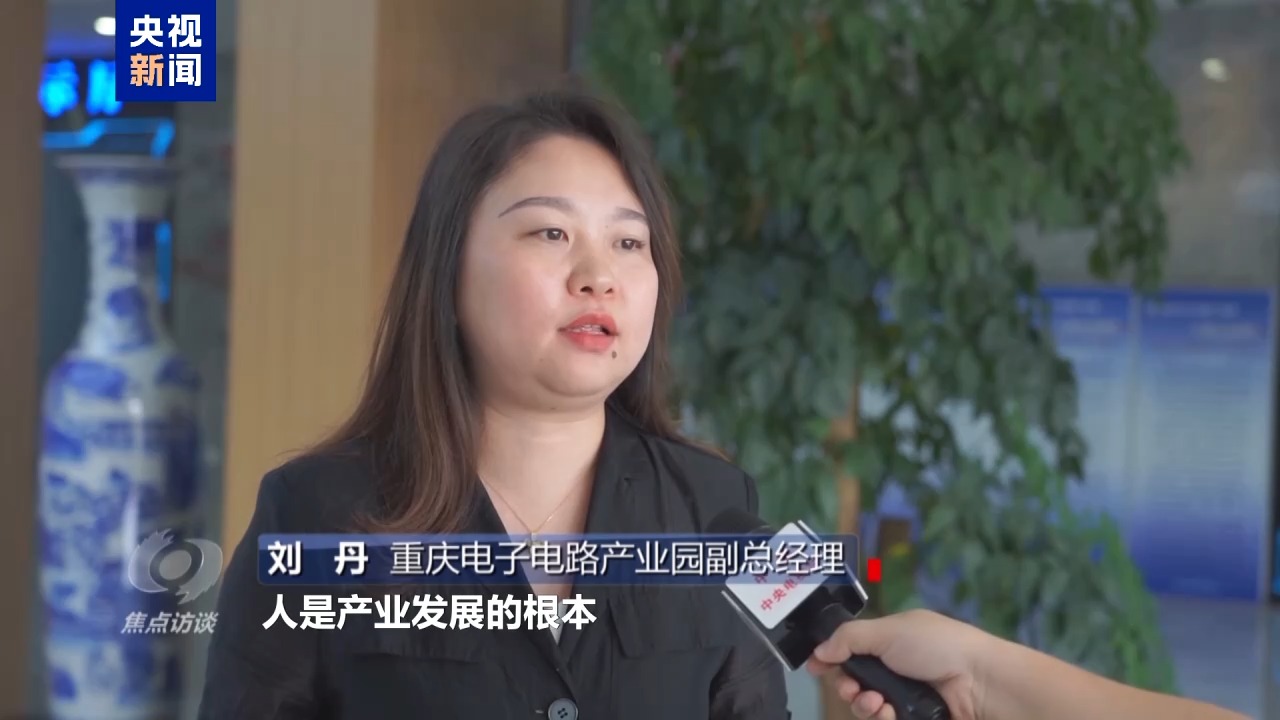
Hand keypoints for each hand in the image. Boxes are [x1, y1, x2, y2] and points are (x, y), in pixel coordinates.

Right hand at [805, 609, 987, 719]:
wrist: (979, 683)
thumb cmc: (935, 646)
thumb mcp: (888, 631)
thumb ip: (849, 638)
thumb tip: (820, 650)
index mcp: (891, 640)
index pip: (852, 649)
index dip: (831, 657)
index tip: (815, 667)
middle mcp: (895, 667)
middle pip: (854, 680)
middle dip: (846, 685)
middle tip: (851, 687)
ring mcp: (904, 695)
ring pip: (866, 704)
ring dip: (862, 704)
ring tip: (875, 703)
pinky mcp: (912, 718)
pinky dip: (879, 717)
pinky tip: (887, 713)